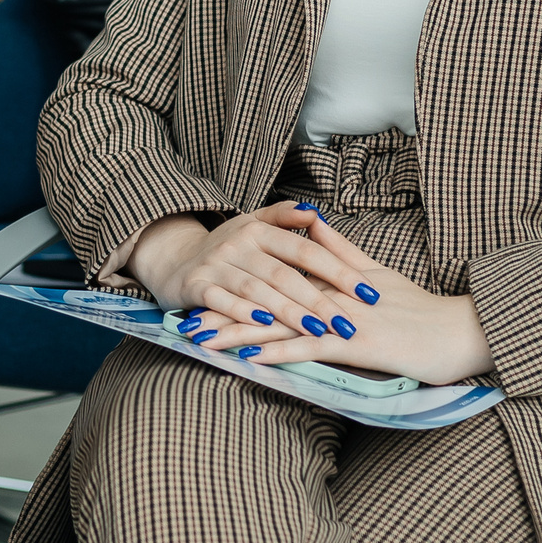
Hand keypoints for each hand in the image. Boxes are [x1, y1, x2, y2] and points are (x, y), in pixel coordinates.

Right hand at [126, 202, 375, 343]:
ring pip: (258, 289)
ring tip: (317, 331)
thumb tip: (316, 211)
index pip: (305, 249)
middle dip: (319, 300)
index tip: (368, 292)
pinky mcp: (196, 286)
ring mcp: (215, 265)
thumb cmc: (226, 249)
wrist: (173, 260)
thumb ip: (283, 217)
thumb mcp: (252, 225)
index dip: (337, 270)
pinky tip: (264, 324)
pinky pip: (221, 300)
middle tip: (348, 323)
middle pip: (284, 274)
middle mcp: (237, 243)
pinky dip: (242, 312)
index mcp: (257, 228)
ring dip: (289, 312)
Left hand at [138, 206, 493, 385]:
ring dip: (238, 333)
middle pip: (265, 301)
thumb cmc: (418, 310)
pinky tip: (249, 360)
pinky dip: (279, 353)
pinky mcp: (358, 345)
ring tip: (201, 341)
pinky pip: (311, 349)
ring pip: (279, 325)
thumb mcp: (375, 274)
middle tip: (183, 320)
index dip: (236, 285)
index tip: (202, 290)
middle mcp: (330, 295)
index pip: (273, 279)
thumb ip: (340, 250)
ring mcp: (343, 320)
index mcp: (331, 278)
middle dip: (223, 312)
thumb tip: (310, 222)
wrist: (458, 333)